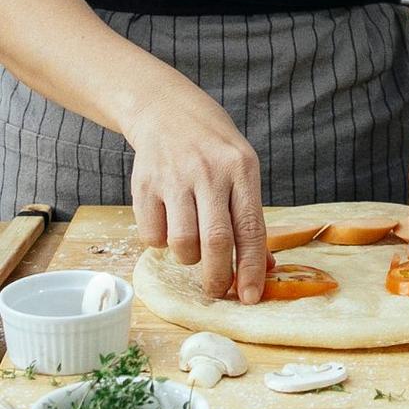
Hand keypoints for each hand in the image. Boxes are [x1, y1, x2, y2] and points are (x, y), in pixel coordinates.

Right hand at [124, 87, 267, 302]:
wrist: (168, 112)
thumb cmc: (215, 150)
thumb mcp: (243, 171)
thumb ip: (251, 217)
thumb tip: (265, 267)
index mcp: (241, 170)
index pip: (250, 228)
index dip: (251, 267)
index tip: (251, 297)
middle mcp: (208, 173)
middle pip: (215, 241)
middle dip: (218, 277)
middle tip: (219, 291)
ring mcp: (174, 178)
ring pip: (182, 243)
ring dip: (190, 259)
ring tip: (194, 248)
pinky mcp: (144, 185)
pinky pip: (152, 236)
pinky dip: (162, 244)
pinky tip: (170, 227)